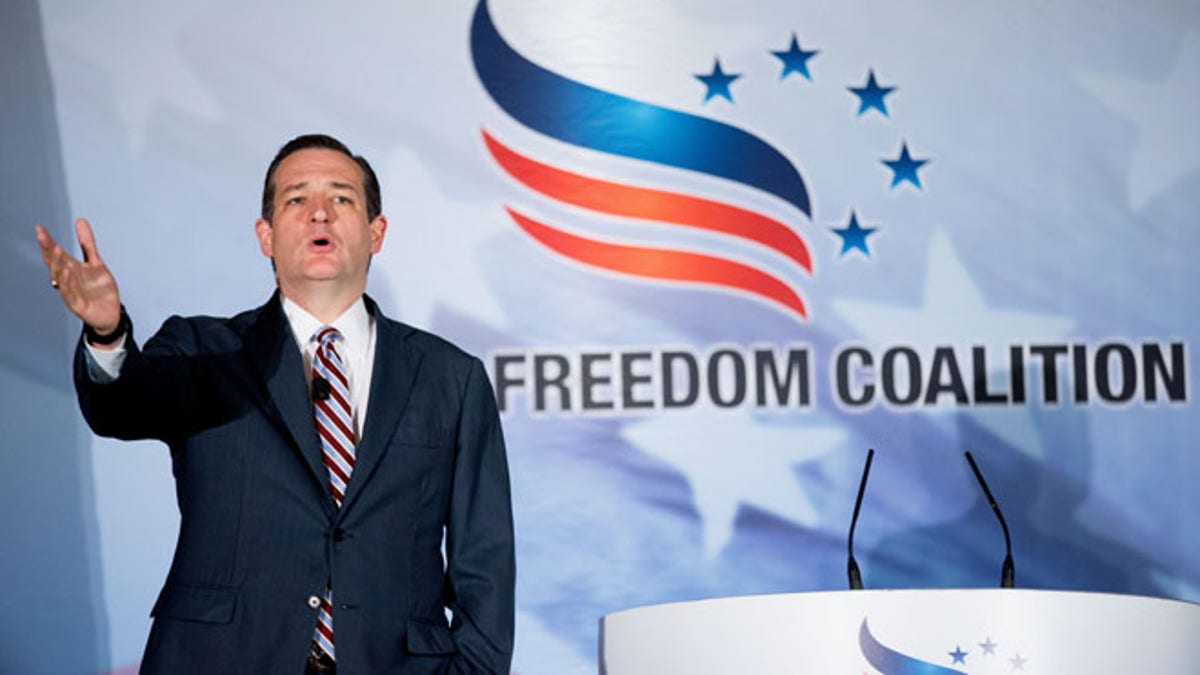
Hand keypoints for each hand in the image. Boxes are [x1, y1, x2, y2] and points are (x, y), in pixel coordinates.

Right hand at [35, 219, 122, 334]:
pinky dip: (67, 284)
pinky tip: (67, 272)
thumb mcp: (96, 263)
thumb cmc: (98, 288)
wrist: (110, 313)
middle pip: (55, 264)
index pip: (55, 254)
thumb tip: (80, 220)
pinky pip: (70, 294)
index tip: (39, 228)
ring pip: (60, 278)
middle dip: (49, 251)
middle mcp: (67, 280)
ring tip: (56, 249)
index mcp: (70, 269)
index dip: (47, 242)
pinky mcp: (78, 306)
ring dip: (57, 265)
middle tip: (43, 236)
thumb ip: (87, 244)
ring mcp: (71, 293)